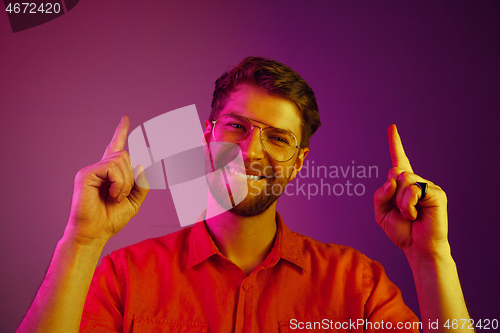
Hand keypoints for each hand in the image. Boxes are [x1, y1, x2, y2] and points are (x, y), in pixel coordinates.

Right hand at [65, 115, 149, 244]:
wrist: (94, 233)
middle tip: (121, 196)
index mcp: (110, 173)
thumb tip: (142, 165)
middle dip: (131, 177)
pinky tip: (112, 195)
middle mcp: (99, 168)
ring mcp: (92, 170)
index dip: (121, 132)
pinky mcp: (86, 174)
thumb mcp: (134, 201)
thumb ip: (142, 184)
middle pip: (126, 156)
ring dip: (126, 182)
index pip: (116, 147)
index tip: (126, 118)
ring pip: (121, 160)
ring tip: (116, 197)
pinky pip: (112, 167)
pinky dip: (119, 183)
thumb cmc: (110, 219)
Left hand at [374, 124, 448, 258]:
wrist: (417, 248)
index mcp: (403, 185)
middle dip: (391, 194)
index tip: (392, 127)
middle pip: (395, 172)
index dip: (395, 143)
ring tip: (410, 215)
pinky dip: (409, 206)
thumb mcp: (380, 213)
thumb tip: (393, 179)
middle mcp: (416, 181)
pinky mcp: (436, 193)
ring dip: (400, 202)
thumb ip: (380, 194)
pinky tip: (417, 215)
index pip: (398, 160)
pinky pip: (413, 190)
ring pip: (403, 180)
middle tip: (402, 211)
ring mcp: (427, 185)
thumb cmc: (402, 230)